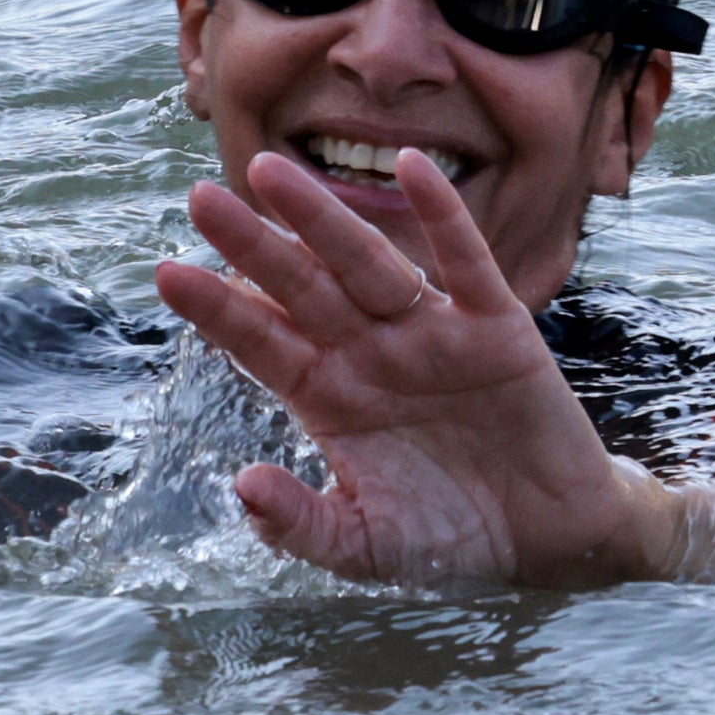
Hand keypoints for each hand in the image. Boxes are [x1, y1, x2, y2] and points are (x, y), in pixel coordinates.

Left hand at [155, 151, 679, 588]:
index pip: (262, 342)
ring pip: (366, 263)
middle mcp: (369, 352)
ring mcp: (429, 332)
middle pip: (301, 287)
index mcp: (329, 397)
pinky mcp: (494, 325)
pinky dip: (442, 214)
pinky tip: (412, 166)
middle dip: (253, 245)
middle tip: (199, 198)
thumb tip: (243, 488)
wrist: (548, 540)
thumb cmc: (448, 540)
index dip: (218, 309)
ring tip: (270, 172)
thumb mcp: (366, 547)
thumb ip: (303, 525)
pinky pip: (464, 261)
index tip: (166, 273)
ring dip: (321, 218)